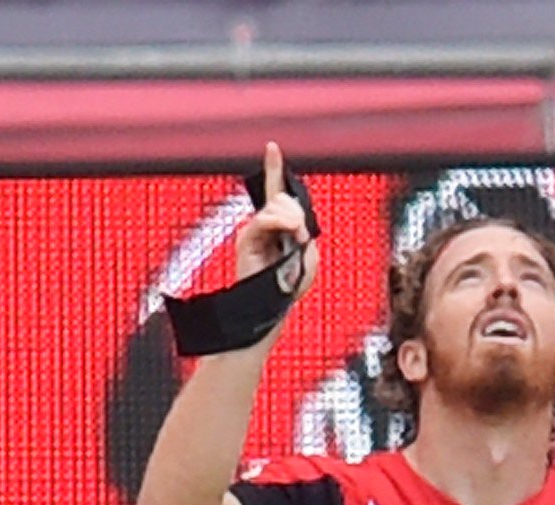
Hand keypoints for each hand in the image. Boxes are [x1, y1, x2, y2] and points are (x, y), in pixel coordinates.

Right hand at [235, 141, 316, 295]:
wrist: (272, 306)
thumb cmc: (289, 286)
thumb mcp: (308, 257)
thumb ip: (303, 234)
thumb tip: (292, 220)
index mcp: (279, 226)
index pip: (276, 192)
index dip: (274, 168)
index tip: (272, 147)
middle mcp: (264, 224)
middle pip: (282, 197)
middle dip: (296, 211)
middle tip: (301, 234)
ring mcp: (254, 230)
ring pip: (275, 206)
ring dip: (291, 220)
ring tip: (296, 239)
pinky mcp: (246, 239)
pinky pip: (264, 220)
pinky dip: (279, 224)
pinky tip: (288, 234)